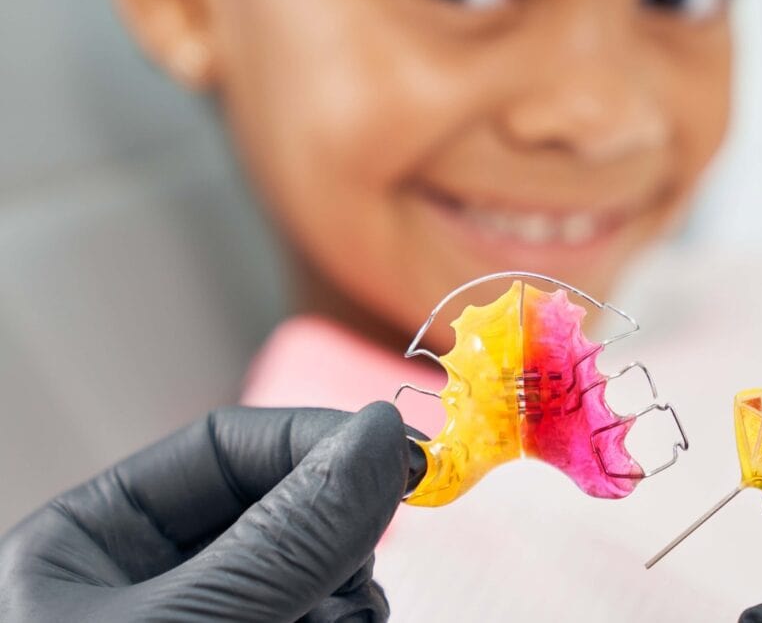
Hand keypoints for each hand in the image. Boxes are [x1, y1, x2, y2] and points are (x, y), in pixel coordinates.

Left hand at [0, 402, 424, 621]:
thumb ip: (282, 537)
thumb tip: (383, 434)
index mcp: (89, 544)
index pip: (222, 445)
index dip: (313, 437)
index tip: (395, 455)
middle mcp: (146, 582)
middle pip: (273, 508)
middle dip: (339, 522)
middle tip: (380, 544)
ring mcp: (202, 621)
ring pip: (306, 571)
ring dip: (352, 585)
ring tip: (356, 614)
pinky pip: (315, 615)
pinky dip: (346, 619)